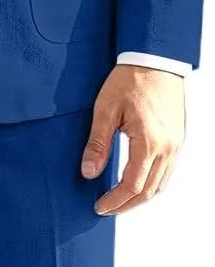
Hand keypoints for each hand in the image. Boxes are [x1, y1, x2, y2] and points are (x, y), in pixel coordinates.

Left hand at [80, 63, 185, 214]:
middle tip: (107, 208)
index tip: (99, 206)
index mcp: (149, 142)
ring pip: (161, 184)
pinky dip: (153, 183)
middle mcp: (167, 148)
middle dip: (126, 205)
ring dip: (141, 196)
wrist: (154, 58)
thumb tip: (88, 173)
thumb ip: (97, 143)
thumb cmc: (130, 79)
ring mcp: (175, 145)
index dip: (115, 201)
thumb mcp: (105, 108)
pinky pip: (167, 171)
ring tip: (120, 199)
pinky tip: (138, 182)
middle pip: (149, 191)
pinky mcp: (178, 138)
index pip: (132, 186)